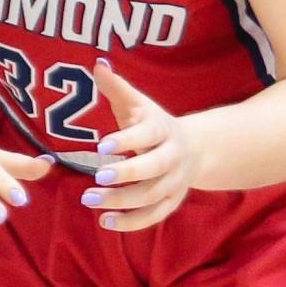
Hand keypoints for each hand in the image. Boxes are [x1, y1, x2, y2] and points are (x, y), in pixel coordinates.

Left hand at [81, 58, 204, 232]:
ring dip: (122, 201)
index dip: (125, 140)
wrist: (195, 148)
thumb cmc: (153, 124)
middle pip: (153, 169)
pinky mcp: (171, 202)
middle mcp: (172, 158)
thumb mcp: (138, 104)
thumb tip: (96, 64)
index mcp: (162, 130)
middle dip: (126, 175)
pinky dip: (132, 223)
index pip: (146, 135)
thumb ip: (116, 87)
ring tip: (90, 200)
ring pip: (152, 196)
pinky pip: (154, 217)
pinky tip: (105, 222)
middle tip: (96, 178)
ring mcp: (174, 183)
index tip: (100, 146)